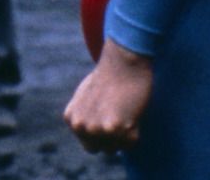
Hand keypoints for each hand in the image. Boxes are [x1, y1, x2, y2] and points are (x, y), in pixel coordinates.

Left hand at [63, 39, 152, 153]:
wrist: (123, 61)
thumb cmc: (109, 77)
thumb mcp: (86, 98)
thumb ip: (85, 117)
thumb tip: (92, 134)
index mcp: (71, 119)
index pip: (90, 143)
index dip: (104, 131)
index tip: (110, 113)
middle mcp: (80, 126)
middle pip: (102, 149)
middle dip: (113, 138)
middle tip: (120, 115)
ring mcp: (97, 128)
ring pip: (117, 148)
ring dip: (125, 134)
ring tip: (125, 111)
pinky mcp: (115, 128)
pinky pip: (132, 142)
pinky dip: (137, 131)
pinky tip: (132, 111)